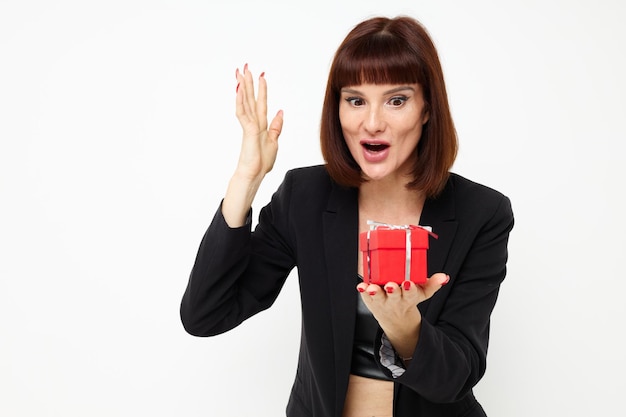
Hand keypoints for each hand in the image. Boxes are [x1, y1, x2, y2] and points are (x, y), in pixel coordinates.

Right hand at [234, 64, 283, 181]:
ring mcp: (249, 126)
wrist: (253, 175)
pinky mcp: (247, 131)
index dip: (261, 89)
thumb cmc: (261, 162)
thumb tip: (280, 112)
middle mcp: (253, 123)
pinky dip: (241, 101)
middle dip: (248, 82)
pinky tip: (239, 90)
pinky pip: (243, 113)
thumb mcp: (274, 142)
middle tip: (245, 66)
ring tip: (240, 73)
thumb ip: (276, 126)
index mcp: (261, 125)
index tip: (261, 76)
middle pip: (250, 98)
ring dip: (242, 87)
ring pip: (245, 102)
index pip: (261, 103)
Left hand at [356, 273, 449, 358]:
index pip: (411, 294)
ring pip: (378, 297)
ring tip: (372, 287)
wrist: (395, 318)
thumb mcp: (422, 294)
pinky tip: (361, 286)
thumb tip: (444, 276)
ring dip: (375, 292)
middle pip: (394, 295)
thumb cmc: (407, 300)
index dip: (410, 289)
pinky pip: (366, 296)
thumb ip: (432, 284)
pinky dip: (363, 291)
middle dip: (392, 290)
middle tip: (391, 285)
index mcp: (408, 298)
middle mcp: (394, 300)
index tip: (408, 283)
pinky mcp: (370, 300)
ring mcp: (381, 301)